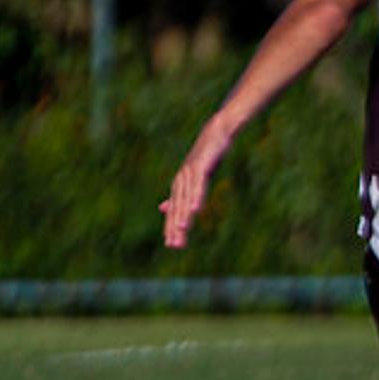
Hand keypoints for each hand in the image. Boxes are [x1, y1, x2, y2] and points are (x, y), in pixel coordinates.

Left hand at [160, 116, 234, 248]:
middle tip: (175, 244)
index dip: (172, 228)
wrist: (216, 133)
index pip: (174, 211)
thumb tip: (163, 208)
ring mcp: (189, 173)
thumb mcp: (193, 178)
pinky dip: (196, 197)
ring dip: (184, 214)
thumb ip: (180, 194)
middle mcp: (181, 180)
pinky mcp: (200, 166)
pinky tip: (197, 209)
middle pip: (177, 208)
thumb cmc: (206, 157)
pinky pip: (198, 185)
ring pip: (186, 198)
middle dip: (175, 226)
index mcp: (179, 186)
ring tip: (182, 230)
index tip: (172, 245)